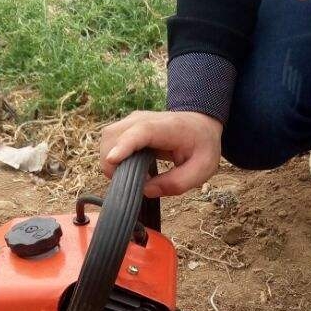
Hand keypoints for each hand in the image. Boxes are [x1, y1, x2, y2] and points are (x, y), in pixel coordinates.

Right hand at [100, 111, 222, 197]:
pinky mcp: (127, 127)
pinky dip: (114, 159)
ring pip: (107, 139)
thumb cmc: (202, 147)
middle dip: (115, 164)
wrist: (201, 125)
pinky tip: (132, 169)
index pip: (140, 132)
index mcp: (168, 128)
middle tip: (135, 182)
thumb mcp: (201, 170)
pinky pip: (110, 142)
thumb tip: (145, 190)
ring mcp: (133, 121)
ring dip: (112, 163)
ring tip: (135, 176)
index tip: (112, 160)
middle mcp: (144, 119)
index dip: (124, 146)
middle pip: (114, 136)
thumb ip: (176, 183)